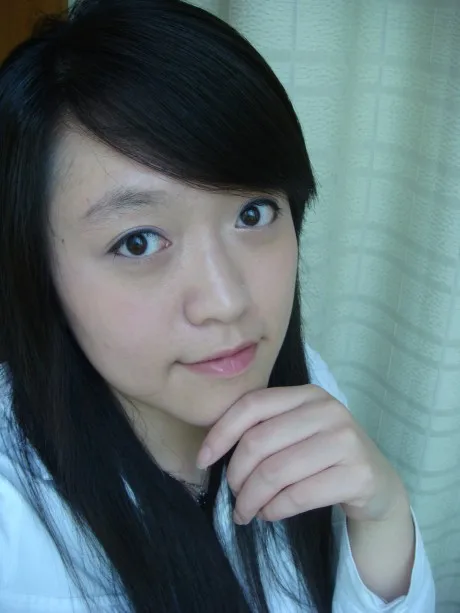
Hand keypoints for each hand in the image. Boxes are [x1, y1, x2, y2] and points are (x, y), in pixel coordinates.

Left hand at [196, 385, 408, 524]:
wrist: (375, 483)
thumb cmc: (323, 456)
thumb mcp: (296, 431)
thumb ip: (263, 429)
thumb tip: (211, 450)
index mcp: (307, 394)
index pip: (252, 405)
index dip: (221, 433)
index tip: (202, 460)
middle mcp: (328, 410)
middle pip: (259, 442)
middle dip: (236, 475)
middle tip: (233, 496)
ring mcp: (346, 440)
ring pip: (276, 472)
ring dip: (251, 499)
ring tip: (245, 511)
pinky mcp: (358, 474)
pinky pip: (298, 495)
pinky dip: (274, 509)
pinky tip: (269, 514)